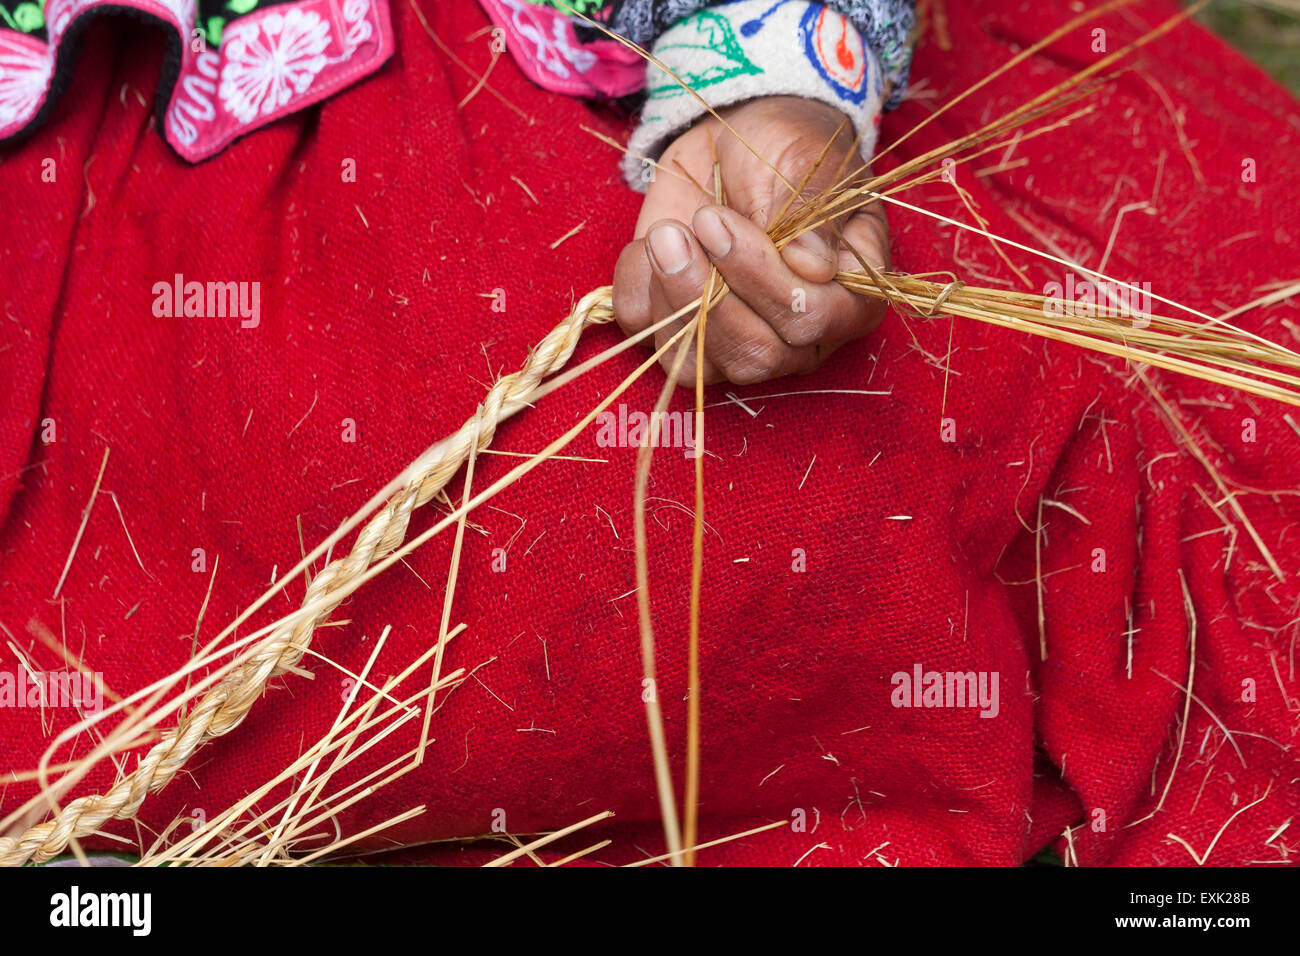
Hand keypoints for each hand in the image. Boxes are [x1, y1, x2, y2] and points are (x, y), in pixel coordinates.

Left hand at [612, 95, 889, 385]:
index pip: (809, 322)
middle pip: (755, 355)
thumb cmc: (787, 151)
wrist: (734, 141)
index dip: (760, 279)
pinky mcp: (682, 331)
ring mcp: (738, 342)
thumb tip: (813, 267)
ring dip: (671, 295)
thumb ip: (812, 213)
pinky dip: (637, 287)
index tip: (717, 220)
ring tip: (664, 233)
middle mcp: (798, 338)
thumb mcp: (806, 162)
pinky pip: (646, 334)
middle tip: (685, 228)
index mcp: (849, 301)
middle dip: (709, 295)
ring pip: (696, 361)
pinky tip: (649, 245)